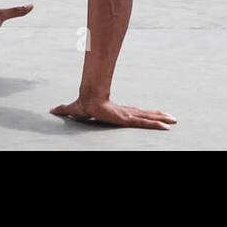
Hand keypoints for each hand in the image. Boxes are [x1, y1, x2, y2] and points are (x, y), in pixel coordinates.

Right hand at [51, 96, 177, 129]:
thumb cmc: (84, 104)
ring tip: (175, 120)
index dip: (145, 114)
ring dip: (162, 119)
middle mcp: (126, 113)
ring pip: (148, 118)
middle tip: (174, 118)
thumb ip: (66, 111)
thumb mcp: (76, 111)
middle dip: (159, 117)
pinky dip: (157, 124)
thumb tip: (51, 110)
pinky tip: (167, 125)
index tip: (155, 115)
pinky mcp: (129, 118)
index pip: (135, 114)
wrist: (88, 101)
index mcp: (118, 112)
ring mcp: (129, 115)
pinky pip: (145, 122)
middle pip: (145, 116)